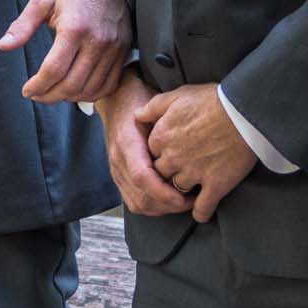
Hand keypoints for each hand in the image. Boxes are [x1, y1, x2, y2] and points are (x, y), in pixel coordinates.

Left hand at [0, 0, 131, 104]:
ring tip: (53, 93)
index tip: (27, 90)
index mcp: (74, 27)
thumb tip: (3, 46)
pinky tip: (75, 90)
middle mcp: (97, 41)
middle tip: (36, 95)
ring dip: (69, 98)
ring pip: (90, 89)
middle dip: (49, 96)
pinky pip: (108, 85)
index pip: (54, 69)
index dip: (38, 86)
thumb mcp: (41, 1)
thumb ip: (22, 26)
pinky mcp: (123, 53)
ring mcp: (113, 49)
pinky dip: (91, 94)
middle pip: (72, 84)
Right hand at [94, 67, 189, 218]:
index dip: (163, 191)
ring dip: (162, 208)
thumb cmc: (138, 99)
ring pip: (138, 203)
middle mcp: (118, 160)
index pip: (142, 176)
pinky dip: (153, 206)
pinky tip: (168, 201)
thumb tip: (189, 138)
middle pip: (141, 196)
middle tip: (193, 200)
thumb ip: (166, 120)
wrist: (115, 99)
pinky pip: (133, 201)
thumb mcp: (153, 103)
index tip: (183, 196)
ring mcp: (116, 170)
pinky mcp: (119, 176)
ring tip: (183, 202)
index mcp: (127, 142)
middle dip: (168, 205)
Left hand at [138, 83, 258, 223]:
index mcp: (161, 136)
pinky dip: (201, 212)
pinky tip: (202, 210)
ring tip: (192, 189)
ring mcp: (193, 173)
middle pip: (161, 174)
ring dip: (183, 192)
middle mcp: (173, 157)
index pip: (149, 154)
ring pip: (178, 191)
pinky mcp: (215, 185)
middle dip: (168, 174)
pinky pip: (202, 208)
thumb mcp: (178, 95)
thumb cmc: (213, 100)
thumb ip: (153, 106)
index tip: (170, 152)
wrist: (245, 112)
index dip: (159, 154)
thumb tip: (137, 115)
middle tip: (181, 170)